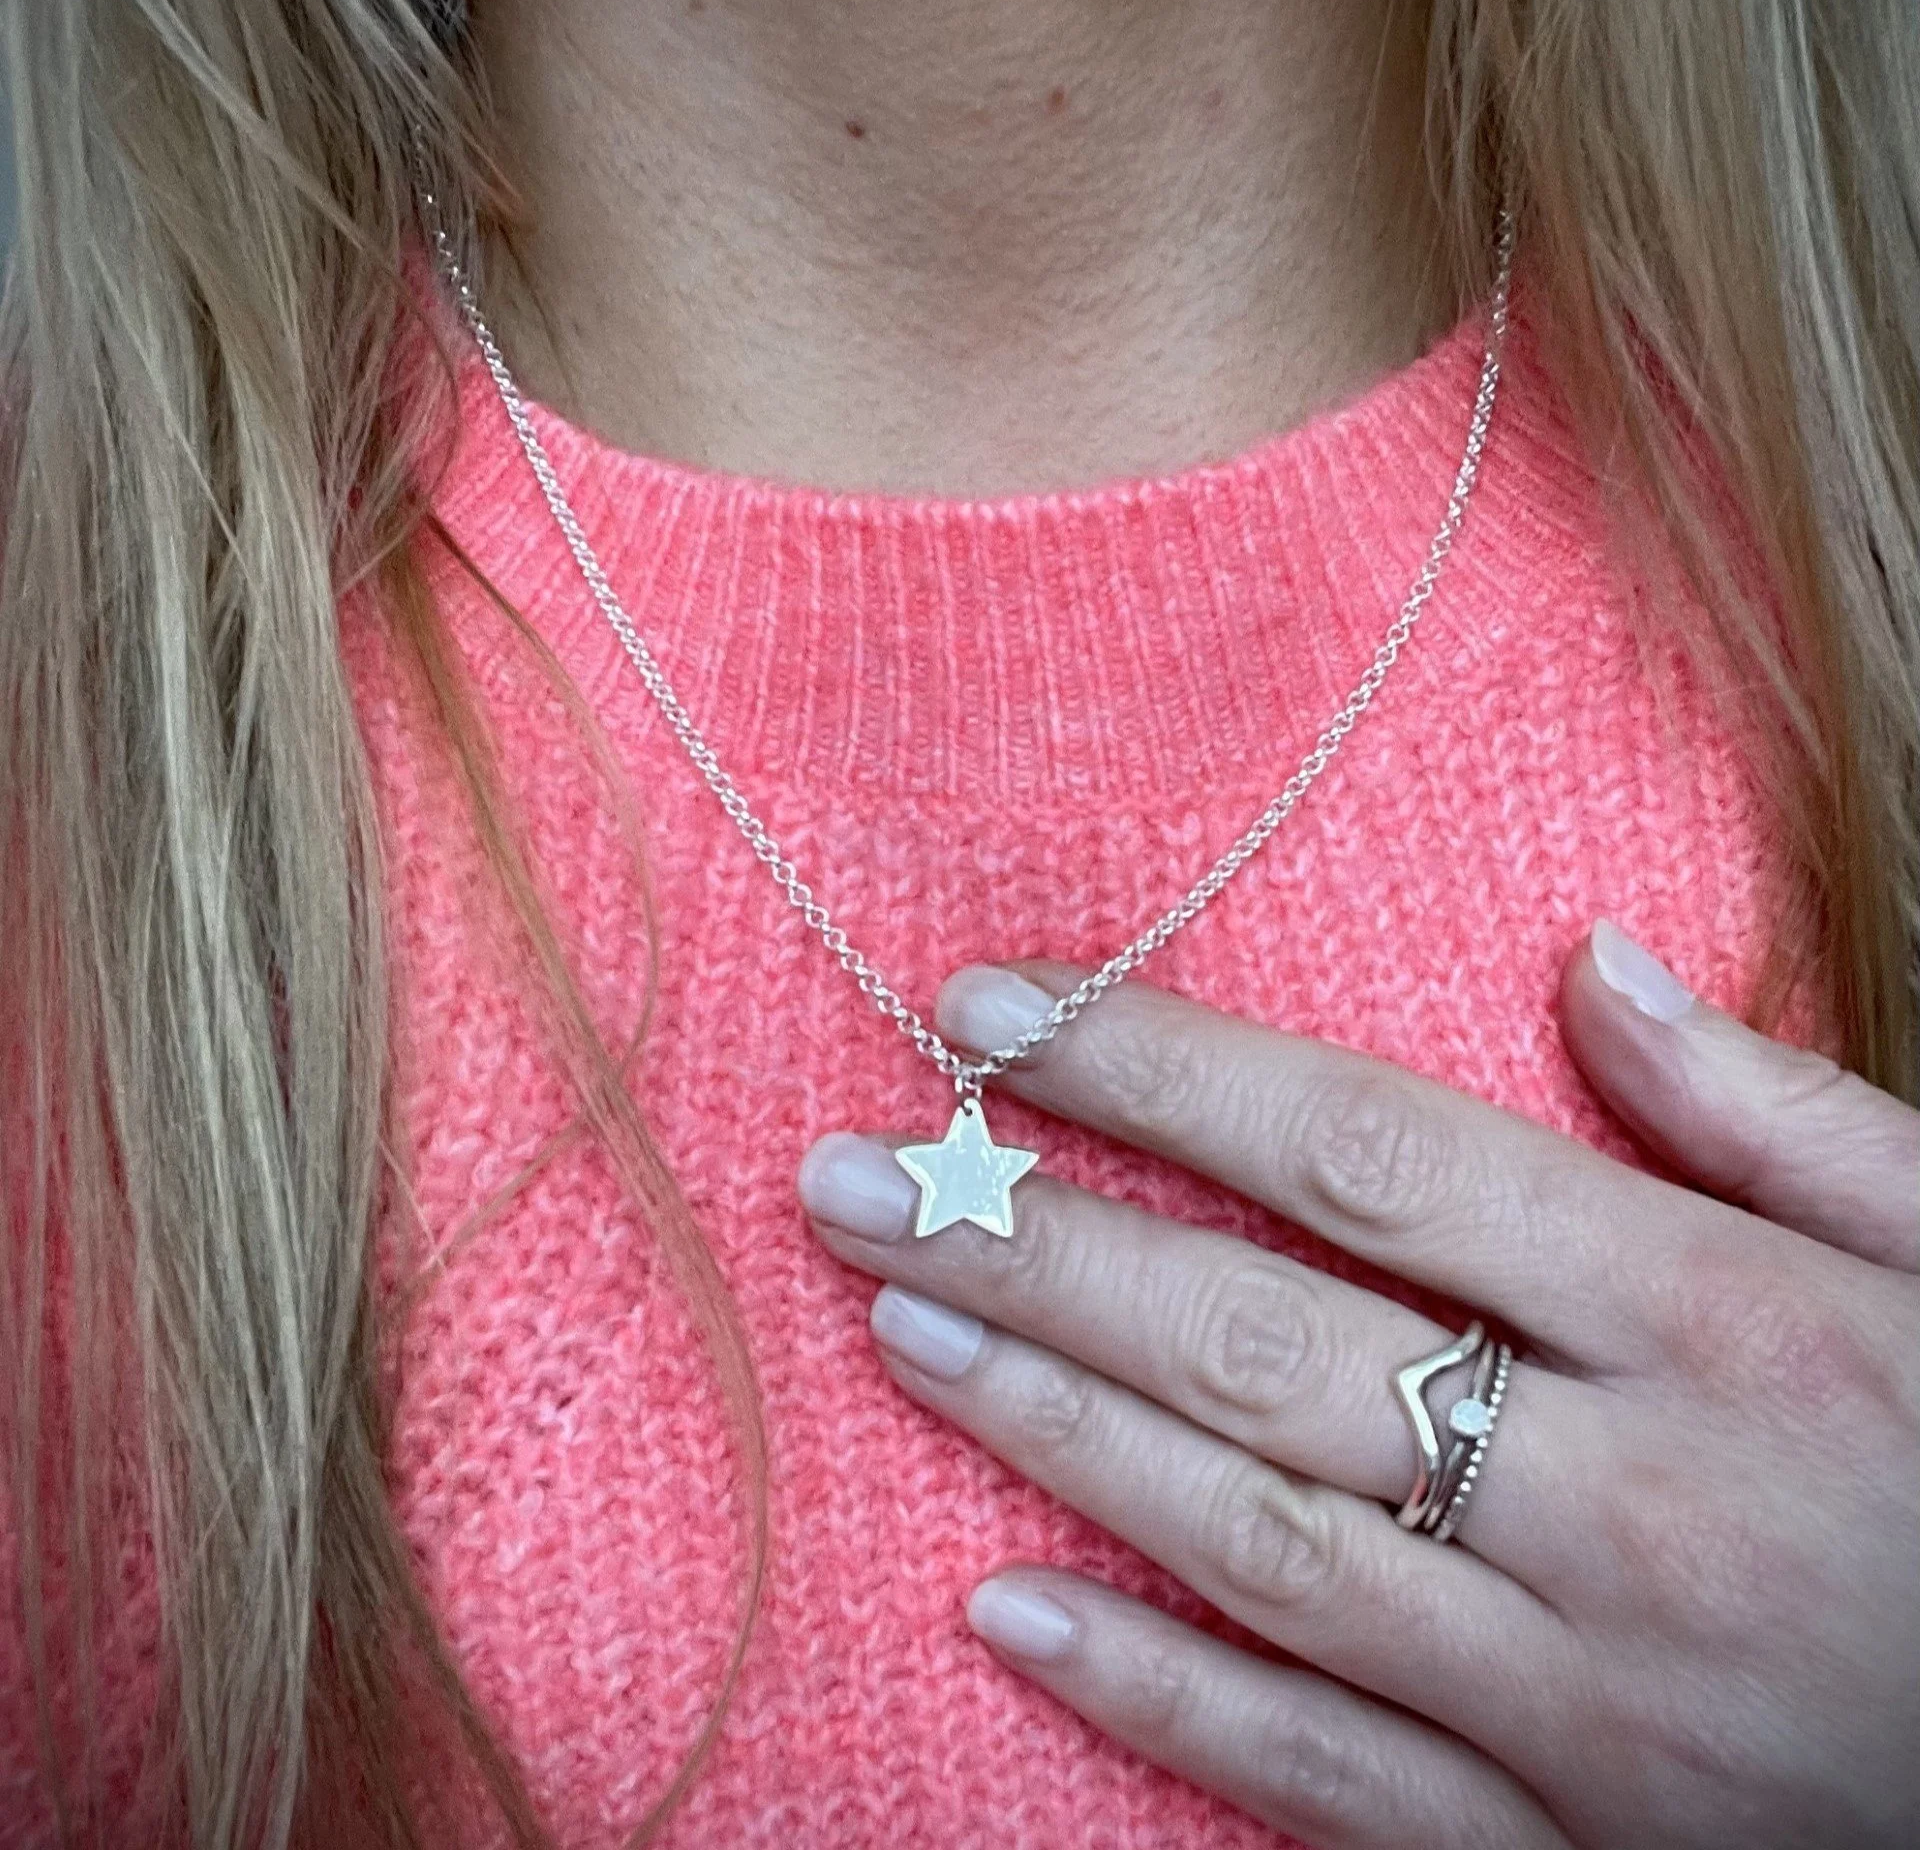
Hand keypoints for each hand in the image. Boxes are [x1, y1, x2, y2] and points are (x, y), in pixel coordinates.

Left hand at [797, 922, 1919, 1849]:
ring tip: (893, 1325)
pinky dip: (1156, 1700)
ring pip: (1254, 1539)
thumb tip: (1592, 966)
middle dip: (1032, 1244)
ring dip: (1048, 1430)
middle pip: (1259, 1340)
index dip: (1157, 1073)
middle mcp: (1625, 1500)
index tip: (997, 1013)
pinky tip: (1004, 1616)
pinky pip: (1326, 1777)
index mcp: (1716, 1319)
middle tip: (856, 1177)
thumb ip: (1776, 1116)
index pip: (1365, 1154)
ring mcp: (1583, 1698)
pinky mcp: (1567, 1848)